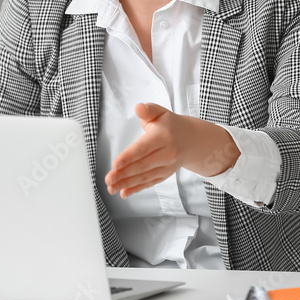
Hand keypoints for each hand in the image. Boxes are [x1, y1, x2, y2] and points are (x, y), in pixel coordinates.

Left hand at [104, 102, 239, 198]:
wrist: (192, 141)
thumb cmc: (171, 125)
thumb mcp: (161, 113)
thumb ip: (148, 110)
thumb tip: (139, 107)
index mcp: (163, 136)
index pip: (143, 148)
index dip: (128, 157)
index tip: (115, 164)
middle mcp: (167, 153)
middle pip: (142, 165)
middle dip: (123, 174)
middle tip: (108, 179)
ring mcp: (167, 166)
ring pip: (144, 177)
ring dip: (126, 184)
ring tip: (111, 187)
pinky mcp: (165, 175)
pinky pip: (149, 183)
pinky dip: (136, 189)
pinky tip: (124, 192)